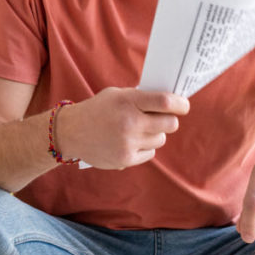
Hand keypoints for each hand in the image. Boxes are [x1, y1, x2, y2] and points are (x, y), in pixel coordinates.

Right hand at [58, 88, 188, 168]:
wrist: (71, 131)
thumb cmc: (98, 109)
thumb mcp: (117, 94)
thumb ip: (141, 97)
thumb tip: (170, 102)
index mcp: (128, 101)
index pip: (165, 102)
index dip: (180, 104)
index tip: (183, 105)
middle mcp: (129, 122)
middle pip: (170, 124)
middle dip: (170, 120)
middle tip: (163, 118)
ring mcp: (128, 143)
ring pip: (160, 139)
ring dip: (154, 134)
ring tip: (138, 129)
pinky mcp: (126, 159)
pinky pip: (150, 153)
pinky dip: (144, 147)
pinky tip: (130, 141)